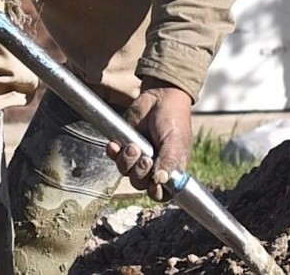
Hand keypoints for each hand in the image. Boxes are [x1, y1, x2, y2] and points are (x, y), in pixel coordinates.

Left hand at [106, 78, 192, 201]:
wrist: (158, 96)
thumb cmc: (173, 118)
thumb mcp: (175, 140)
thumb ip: (169, 161)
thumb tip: (161, 181)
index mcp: (171, 167)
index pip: (163, 192)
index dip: (156, 193)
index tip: (153, 186)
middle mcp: (155, 165)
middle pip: (141, 185)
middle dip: (139, 174)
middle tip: (144, 158)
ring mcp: (139, 157)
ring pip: (126, 173)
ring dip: (127, 162)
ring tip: (132, 145)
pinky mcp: (125, 146)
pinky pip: (114, 159)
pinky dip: (113, 153)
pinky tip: (115, 144)